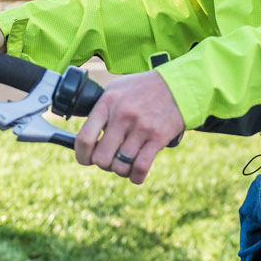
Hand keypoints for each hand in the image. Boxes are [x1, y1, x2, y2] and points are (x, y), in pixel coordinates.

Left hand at [74, 70, 184, 184]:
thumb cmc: (145, 87)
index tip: (87, 159)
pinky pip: (141, 167)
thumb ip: (101, 107)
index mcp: (108, 103)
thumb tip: (86, 132)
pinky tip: (136, 174)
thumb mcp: (118, 87)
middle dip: (104, 164)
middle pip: (101, 158)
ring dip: (121, 170)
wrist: (179, 84)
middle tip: (111, 159)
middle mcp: (123, 115)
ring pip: (120, 166)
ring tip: (125, 164)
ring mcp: (141, 127)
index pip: (84, 138)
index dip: (82, 156)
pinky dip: (136, 176)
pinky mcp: (158, 137)